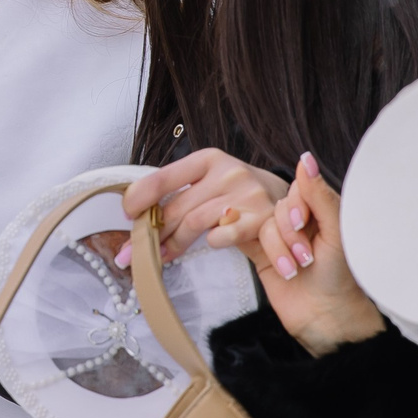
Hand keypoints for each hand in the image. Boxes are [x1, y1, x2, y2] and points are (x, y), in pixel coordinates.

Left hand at [120, 148, 289, 265]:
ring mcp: (246, 194)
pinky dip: (211, 242)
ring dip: (172, 244)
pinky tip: (207, 246)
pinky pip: (223, 235)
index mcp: (208, 159)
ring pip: (194, 223)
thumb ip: (179, 194)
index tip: (127, 214)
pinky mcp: (262, 217)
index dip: (139, 198)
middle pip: (175, 207)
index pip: (162, 177)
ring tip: (160, 258)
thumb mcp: (211, 183)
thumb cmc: (239, 196)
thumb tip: (136, 218)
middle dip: (149, 233)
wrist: (291, 204)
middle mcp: (227, 172)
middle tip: (131, 254)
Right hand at [252, 154, 386, 352]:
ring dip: (278, 249)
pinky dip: (241, 238)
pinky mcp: (259, 253)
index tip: (304, 226)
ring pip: (261, 225)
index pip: (298, 190)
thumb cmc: (341, 278)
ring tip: (294, 270)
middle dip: (289, 234)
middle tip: (305, 258)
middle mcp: (299, 221)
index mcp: (321, 210)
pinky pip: (242, 236)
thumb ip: (319, 196)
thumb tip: (305, 159)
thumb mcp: (336, 233)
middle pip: (277, 208)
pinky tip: (245, 246)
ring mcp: (278, 237)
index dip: (296, 207)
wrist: (326, 318)